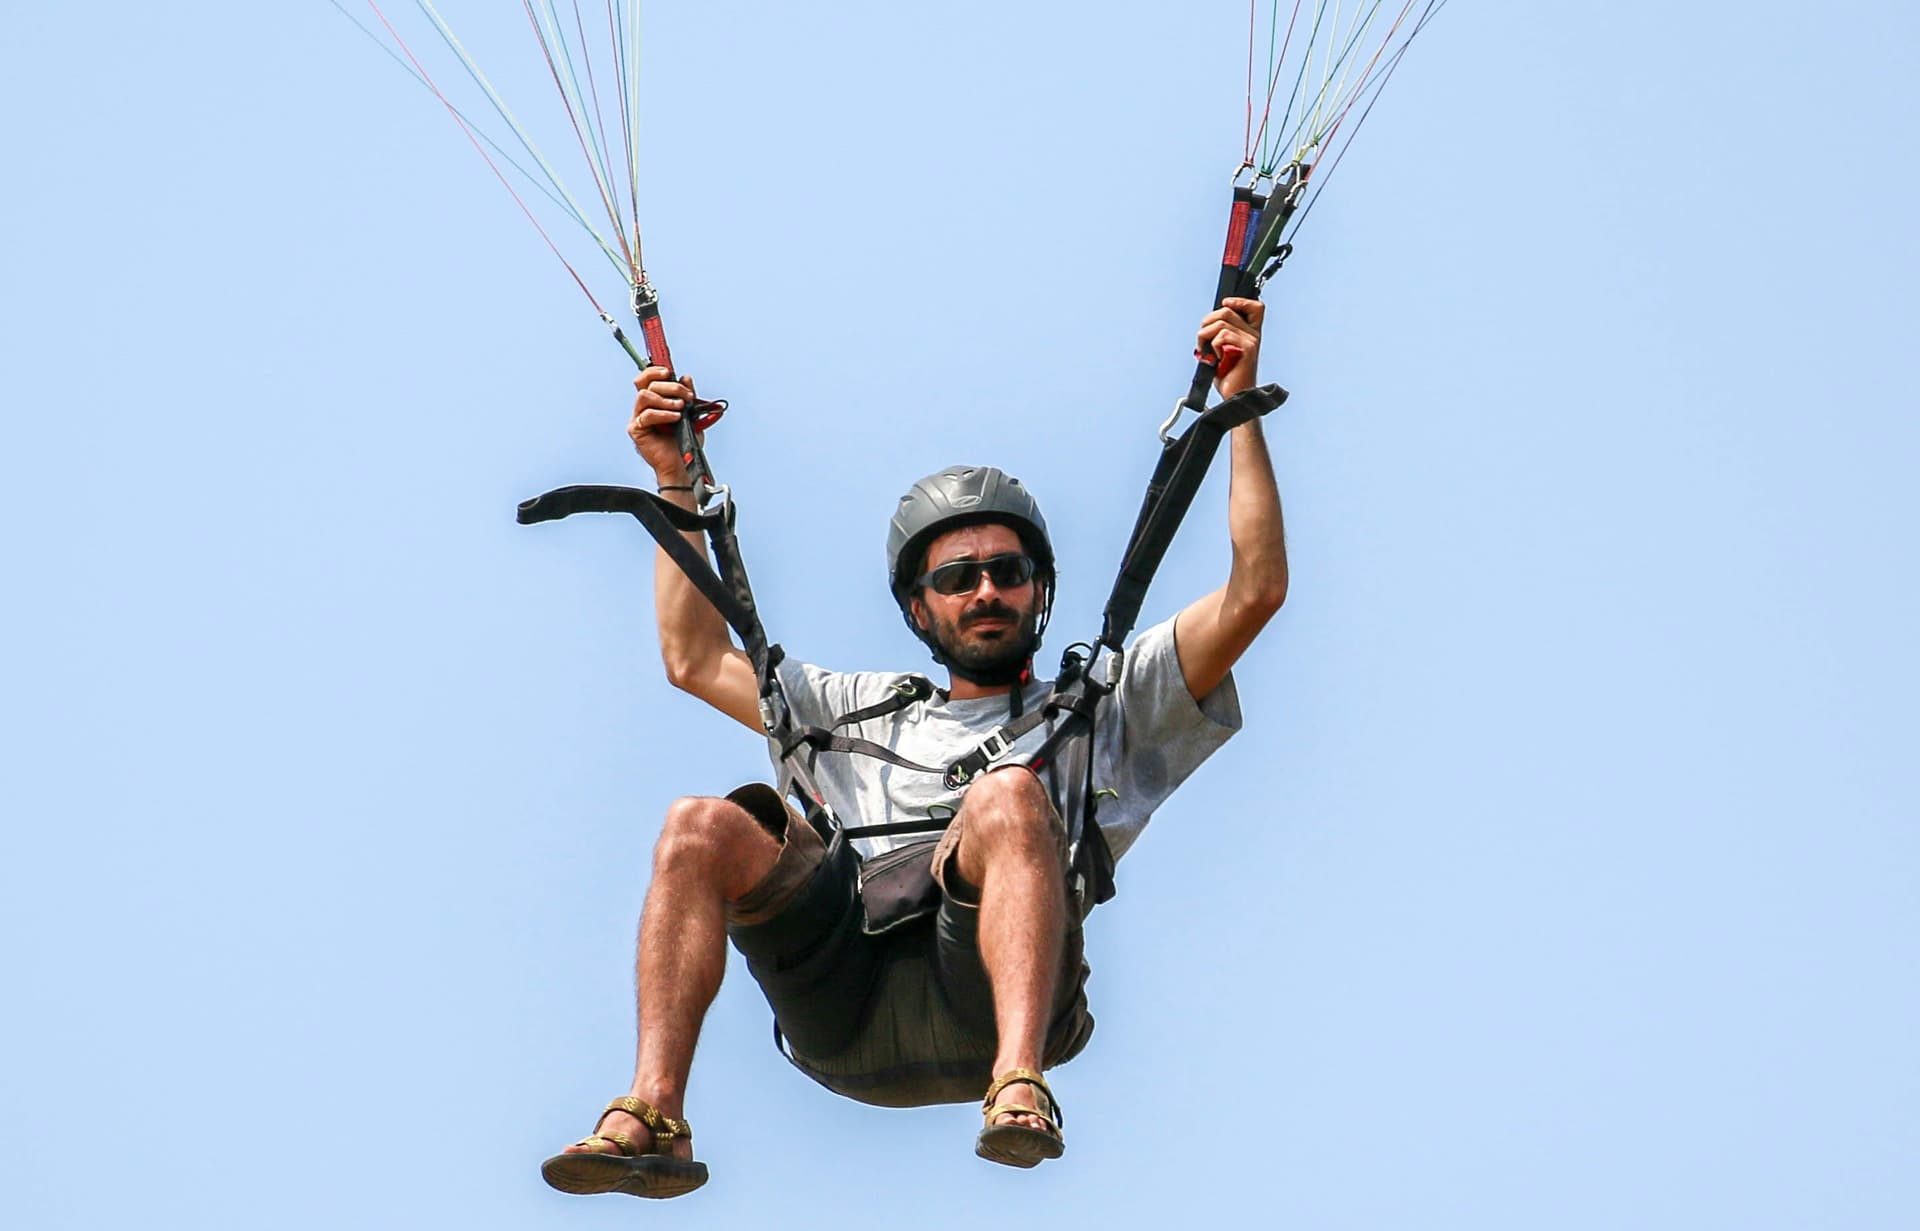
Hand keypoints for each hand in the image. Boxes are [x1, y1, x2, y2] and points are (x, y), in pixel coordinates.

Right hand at [628, 365, 695, 481]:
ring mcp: (639, 418)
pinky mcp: (637, 430)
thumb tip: (685, 377)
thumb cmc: (685, 441)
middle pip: (647, 384)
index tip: (669, 373)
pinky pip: (646, 415)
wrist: (683, 464)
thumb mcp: (692, 413)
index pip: (646, 379)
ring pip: (644, 396)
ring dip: (665, 399)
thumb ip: (688, 395)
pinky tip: (675, 418)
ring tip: (680, 408)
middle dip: (670, 387)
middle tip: (686, 396)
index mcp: (655, 401)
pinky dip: (663, 414)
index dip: (655, 371)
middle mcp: (644, 407)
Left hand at [1196, 297, 1264, 399]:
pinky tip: (1217, 359)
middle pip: (1227, 310)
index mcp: (1250, 333)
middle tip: (1203, 340)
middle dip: (1207, 322)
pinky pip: (1222, 337)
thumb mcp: (1222, 349)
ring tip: (1208, 353)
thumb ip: (1220, 333)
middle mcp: (1253, 335)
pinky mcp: (1248, 349)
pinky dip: (1213, 348)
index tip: (1225, 304)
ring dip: (1205, 337)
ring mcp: (1252, 341)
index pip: (1255, 307)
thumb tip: (1209, 321)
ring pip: (1221, 324)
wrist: (1234, 396)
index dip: (1239, 301)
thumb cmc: (1228, 375)